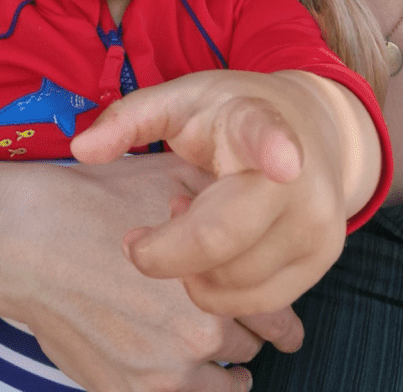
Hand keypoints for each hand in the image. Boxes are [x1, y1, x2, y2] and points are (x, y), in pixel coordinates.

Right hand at [0, 148, 302, 391]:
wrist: (25, 239)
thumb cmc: (99, 201)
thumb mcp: (173, 178)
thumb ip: (222, 201)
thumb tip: (258, 204)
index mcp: (217, 282)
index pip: (277, 314)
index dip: (282, 314)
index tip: (286, 322)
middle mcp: (196, 335)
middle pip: (251, 348)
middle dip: (249, 332)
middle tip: (250, 327)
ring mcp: (159, 372)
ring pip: (222, 384)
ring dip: (226, 370)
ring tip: (228, 363)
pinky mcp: (124, 391)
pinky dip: (190, 388)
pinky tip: (190, 374)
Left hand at [71, 69, 377, 316]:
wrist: (313, 127)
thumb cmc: (233, 114)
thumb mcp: (182, 100)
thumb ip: (129, 119)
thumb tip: (80, 150)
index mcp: (260, 125)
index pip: (269, 138)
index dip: (275, 151)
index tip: (283, 160)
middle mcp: (301, 180)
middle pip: (220, 242)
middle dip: (165, 250)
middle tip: (154, 221)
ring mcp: (318, 225)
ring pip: (233, 284)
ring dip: (194, 267)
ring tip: (194, 219)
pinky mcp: (322, 260)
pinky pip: (255, 302)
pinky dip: (221, 286)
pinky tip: (220, 245)